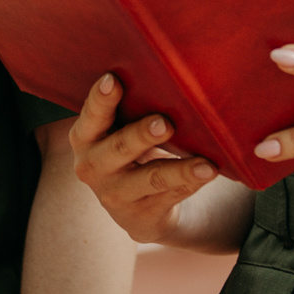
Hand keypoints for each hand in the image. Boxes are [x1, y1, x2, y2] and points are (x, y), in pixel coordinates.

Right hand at [68, 74, 215, 243]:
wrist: (137, 206)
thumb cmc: (131, 150)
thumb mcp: (119, 131)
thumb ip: (131, 109)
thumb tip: (169, 77)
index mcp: (85, 137)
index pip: (91, 115)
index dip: (101, 98)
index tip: (112, 79)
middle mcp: (92, 167)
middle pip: (120, 148)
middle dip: (142, 135)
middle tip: (164, 123)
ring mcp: (115, 195)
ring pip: (152, 178)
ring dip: (180, 170)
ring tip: (205, 164)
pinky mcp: (141, 216)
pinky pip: (172, 195)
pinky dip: (192, 183)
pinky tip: (209, 173)